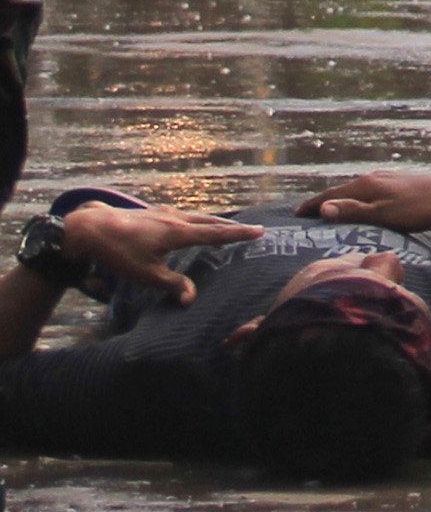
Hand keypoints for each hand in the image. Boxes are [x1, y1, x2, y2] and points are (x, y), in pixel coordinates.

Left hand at [58, 202, 261, 301]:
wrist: (90, 228)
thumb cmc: (119, 252)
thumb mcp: (146, 274)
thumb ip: (172, 284)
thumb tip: (192, 299)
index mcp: (179, 233)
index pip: (216, 234)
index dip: (239, 234)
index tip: (260, 231)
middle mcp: (175, 219)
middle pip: (210, 221)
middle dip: (230, 226)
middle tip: (248, 229)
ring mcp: (163, 212)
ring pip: (196, 215)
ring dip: (212, 221)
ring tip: (222, 226)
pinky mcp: (152, 212)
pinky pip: (183, 214)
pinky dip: (195, 219)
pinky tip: (187, 222)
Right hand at [301, 170, 430, 233]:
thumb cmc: (420, 210)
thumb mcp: (384, 215)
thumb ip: (354, 212)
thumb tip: (322, 209)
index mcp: (366, 185)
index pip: (330, 195)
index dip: (311, 206)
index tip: (293, 215)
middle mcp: (374, 177)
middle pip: (340, 191)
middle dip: (321, 202)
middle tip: (303, 214)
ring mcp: (387, 179)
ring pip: (355, 190)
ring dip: (339, 199)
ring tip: (327, 210)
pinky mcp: (399, 183)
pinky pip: (369, 191)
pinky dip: (357, 198)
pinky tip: (361, 203)